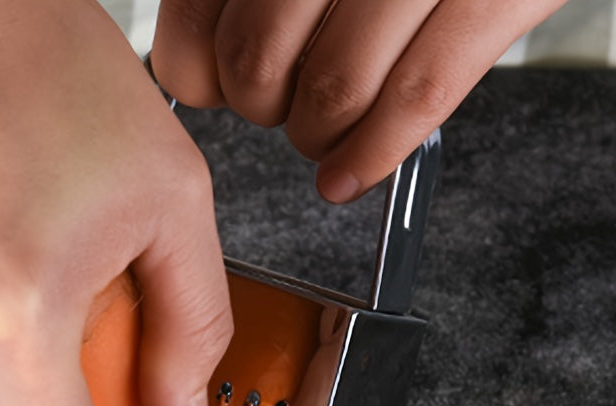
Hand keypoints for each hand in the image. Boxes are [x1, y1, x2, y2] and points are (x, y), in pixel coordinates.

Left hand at [151, 0, 565, 201]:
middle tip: (286, 107)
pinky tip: (348, 178)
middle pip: (258, 59)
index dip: (198, 71)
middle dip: (264, 109)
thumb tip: (195, 71)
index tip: (215, 85)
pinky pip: (420, 96)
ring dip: (317, 138)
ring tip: (326, 137)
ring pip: (334, 88)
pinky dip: (374, 154)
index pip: (197, 11)